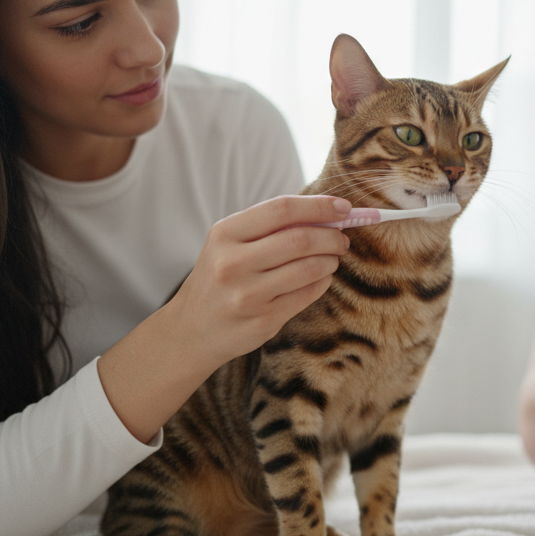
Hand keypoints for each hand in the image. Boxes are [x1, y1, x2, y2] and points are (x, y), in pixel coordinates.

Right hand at [168, 195, 352, 365]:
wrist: (191, 329)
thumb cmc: (219, 277)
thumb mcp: (229, 244)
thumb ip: (270, 227)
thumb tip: (325, 214)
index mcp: (225, 234)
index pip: (281, 210)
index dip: (318, 206)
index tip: (343, 207)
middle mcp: (232, 263)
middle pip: (300, 239)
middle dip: (331, 237)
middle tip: (341, 239)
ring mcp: (247, 295)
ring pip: (308, 269)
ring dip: (329, 261)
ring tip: (331, 259)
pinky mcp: (263, 321)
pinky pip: (306, 295)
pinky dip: (321, 283)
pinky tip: (320, 278)